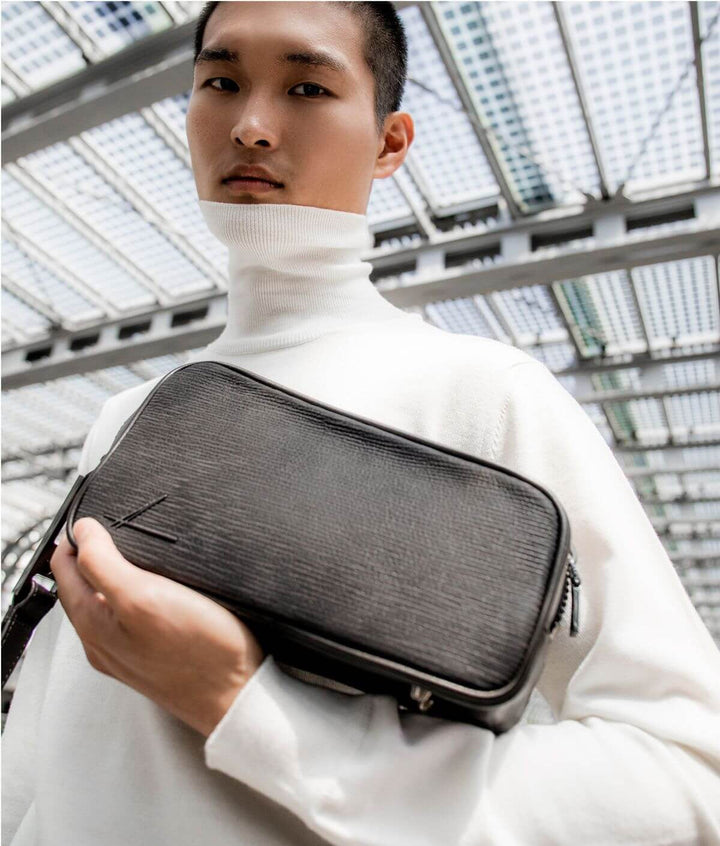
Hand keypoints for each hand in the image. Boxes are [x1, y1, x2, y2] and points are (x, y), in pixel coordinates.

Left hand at [50, 516, 265, 737]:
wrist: (238, 695)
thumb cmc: (198, 653)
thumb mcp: (143, 597)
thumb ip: (104, 564)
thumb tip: (83, 532)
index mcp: (92, 624)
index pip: (65, 567)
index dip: (77, 536)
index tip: (97, 517)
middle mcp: (103, 640)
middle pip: (82, 584)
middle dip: (92, 552)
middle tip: (115, 527)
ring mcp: (128, 650)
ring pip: (106, 600)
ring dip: (113, 572)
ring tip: (135, 549)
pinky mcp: (154, 654)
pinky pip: (131, 616)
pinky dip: (135, 592)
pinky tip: (157, 586)